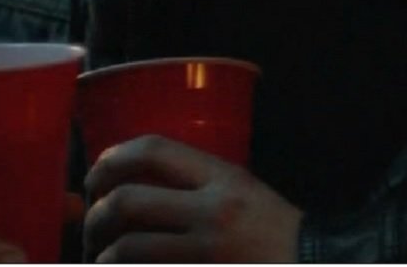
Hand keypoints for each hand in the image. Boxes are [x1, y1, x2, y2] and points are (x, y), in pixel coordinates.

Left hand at [82, 136, 301, 261]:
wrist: (316, 266)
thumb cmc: (276, 233)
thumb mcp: (246, 192)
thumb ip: (197, 185)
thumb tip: (129, 188)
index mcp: (225, 180)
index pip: (153, 151)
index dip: (111, 159)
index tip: (96, 176)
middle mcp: (213, 213)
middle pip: (127, 201)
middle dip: (94, 216)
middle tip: (90, 229)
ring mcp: (205, 255)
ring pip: (125, 250)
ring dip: (101, 257)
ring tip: (101, 260)